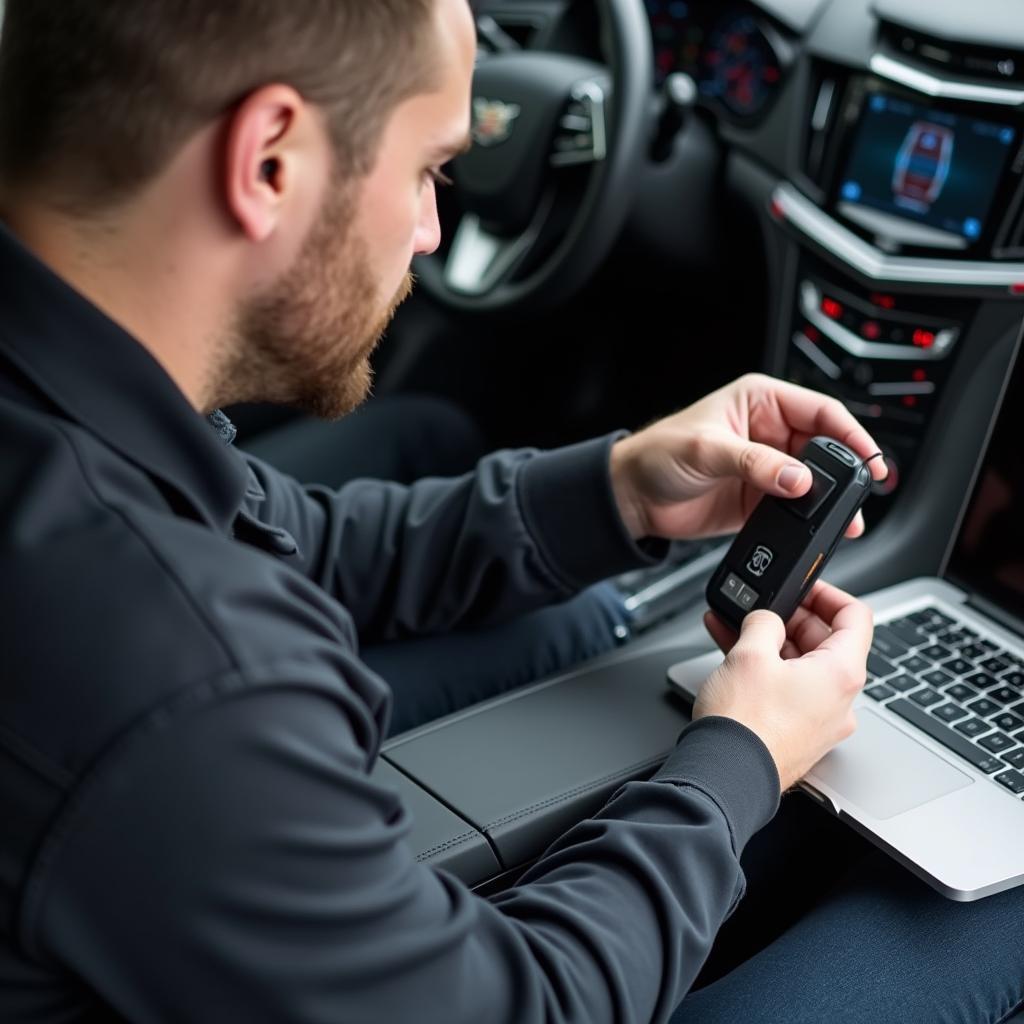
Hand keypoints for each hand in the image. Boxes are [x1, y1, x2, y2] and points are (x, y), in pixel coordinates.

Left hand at [610, 374, 887, 540]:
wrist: (631, 498)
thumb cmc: (656, 455)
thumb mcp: (706, 450)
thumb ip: (754, 464)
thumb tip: (797, 478)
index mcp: (761, 401)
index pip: (821, 411)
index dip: (850, 434)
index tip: (867, 459)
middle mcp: (769, 431)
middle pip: (825, 449)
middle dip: (844, 472)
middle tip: (858, 495)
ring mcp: (767, 467)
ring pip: (814, 483)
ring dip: (830, 502)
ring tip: (845, 521)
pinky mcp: (760, 500)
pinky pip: (795, 510)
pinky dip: (808, 520)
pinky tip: (816, 530)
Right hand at [693, 581, 873, 790]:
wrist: (726, 776)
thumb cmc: (744, 726)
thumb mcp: (750, 653)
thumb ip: (763, 621)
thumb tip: (765, 618)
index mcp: (841, 674)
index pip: (856, 616)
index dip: (828, 593)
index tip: (804, 585)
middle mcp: (840, 700)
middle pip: (827, 642)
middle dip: (791, 619)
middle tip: (761, 609)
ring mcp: (820, 720)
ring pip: (801, 666)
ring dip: (770, 642)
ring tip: (735, 626)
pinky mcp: (796, 733)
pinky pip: (786, 689)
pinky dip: (764, 668)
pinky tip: (732, 653)